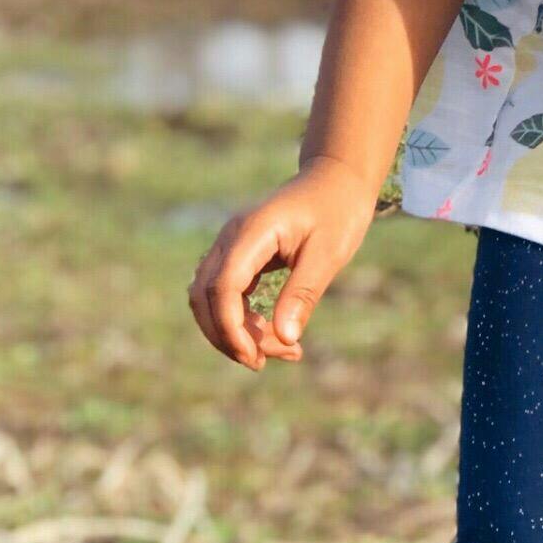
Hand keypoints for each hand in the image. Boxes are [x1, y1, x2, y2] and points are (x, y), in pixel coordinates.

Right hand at [187, 158, 376, 369]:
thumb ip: (303, 294)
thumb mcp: (329, 254)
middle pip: (205, 296)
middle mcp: (231, 238)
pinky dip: (244, 320)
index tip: (254, 357)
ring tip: (280, 351)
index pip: (222, 287)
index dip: (230, 327)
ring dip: (234, 332)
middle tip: (267, 361)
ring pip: (211, 299)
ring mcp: (231, 246)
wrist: (336, 180)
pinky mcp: (239, 257)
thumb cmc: (337, 211)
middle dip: (229, 336)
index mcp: (252, 232)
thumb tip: (284, 338)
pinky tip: (277, 336)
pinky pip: (227, 296)